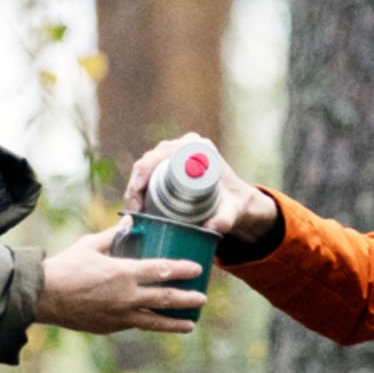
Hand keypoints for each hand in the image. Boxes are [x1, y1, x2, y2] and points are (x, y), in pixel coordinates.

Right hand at [32, 225, 204, 334]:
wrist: (43, 297)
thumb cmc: (65, 266)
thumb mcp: (89, 245)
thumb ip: (112, 235)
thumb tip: (129, 221)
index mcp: (123, 272)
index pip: (161, 270)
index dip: (182, 269)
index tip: (196, 269)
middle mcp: (126, 297)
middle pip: (165, 299)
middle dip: (187, 299)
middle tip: (202, 298)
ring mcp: (119, 315)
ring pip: (155, 321)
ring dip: (175, 322)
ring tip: (190, 324)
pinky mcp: (110, 327)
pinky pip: (135, 324)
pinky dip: (148, 324)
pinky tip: (155, 323)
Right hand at [125, 133, 281, 250]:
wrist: (239, 202)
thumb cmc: (236, 203)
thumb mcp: (232, 211)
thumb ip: (225, 219)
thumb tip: (211, 227)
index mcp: (197, 147)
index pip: (161, 156)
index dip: (143, 175)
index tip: (139, 201)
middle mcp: (185, 145)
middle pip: (149, 160)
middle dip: (136, 185)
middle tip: (134, 211)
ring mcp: (177, 152)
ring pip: (146, 166)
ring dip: (136, 186)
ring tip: (135, 211)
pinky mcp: (172, 163)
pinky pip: (149, 170)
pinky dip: (139, 185)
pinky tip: (136, 203)